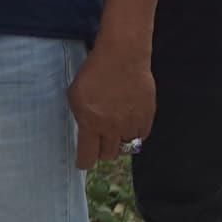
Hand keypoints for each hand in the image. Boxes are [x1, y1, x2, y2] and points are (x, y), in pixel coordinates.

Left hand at [71, 40, 156, 166]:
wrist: (123, 57)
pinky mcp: (147, 118)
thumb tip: (84, 131)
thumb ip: (80, 117)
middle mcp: (112, 128)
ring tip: (113, 137)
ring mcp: (131, 124)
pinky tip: (127, 128)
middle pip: (108, 154)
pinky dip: (134, 136)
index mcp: (90, 123)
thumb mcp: (75, 95)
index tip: (82, 164)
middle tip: (97, 147)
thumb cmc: (95, 72)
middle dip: (101, 153)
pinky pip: (141, 137)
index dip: (85, 162)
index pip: (88, 155)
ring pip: (126, 148)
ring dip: (118, 145)